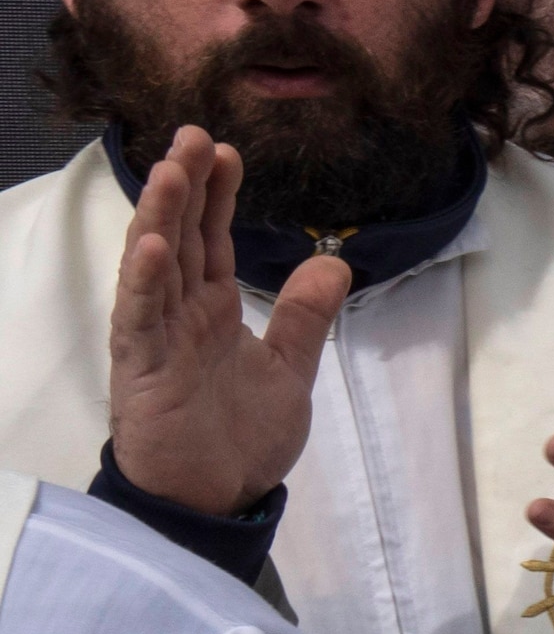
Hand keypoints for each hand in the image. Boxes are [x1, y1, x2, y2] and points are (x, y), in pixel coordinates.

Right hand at [106, 127, 344, 516]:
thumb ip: (304, 314)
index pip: (211, 240)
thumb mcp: (290, 367)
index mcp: (210, 310)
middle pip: (180, 239)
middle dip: (185, 188)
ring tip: (171, 171)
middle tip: (193, 134)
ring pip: (153, 268)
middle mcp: (178, 315)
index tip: (227, 151)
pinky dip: (144, 283)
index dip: (217, 196)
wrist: (219, 498)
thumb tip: (333, 260)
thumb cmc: (240, 437)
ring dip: (160, 219)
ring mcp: (156, 340)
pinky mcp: (142, 372)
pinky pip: (139, 320)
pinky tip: (149, 247)